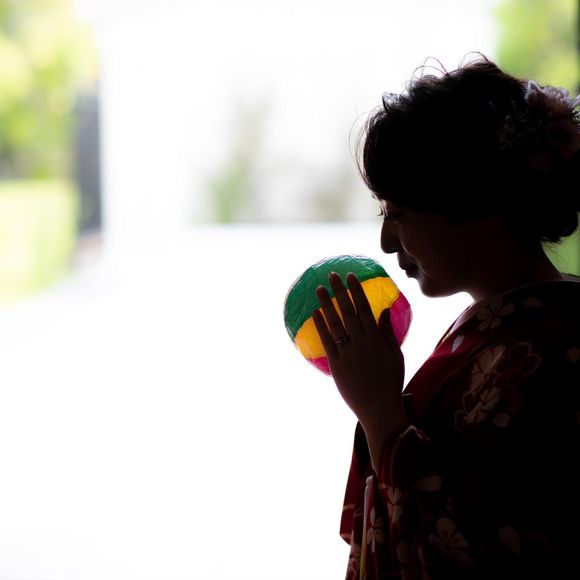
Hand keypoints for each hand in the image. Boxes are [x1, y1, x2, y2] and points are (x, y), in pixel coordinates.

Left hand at [312, 272, 408, 468]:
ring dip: (327, 304)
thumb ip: (387, 333)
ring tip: (320, 289)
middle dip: (340, 291)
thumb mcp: (395, 356)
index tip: (350, 276)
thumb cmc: (390, 382)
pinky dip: (321, 326)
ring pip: (335, 323)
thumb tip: (384, 311)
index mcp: (376, 339)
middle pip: (348, 311)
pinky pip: (327, 342)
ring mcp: (347, 354)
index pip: (364, 308)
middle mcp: (361, 343)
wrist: (379, 409)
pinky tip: (315, 313)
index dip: (356, 291)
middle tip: (332, 275)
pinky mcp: (336, 365)